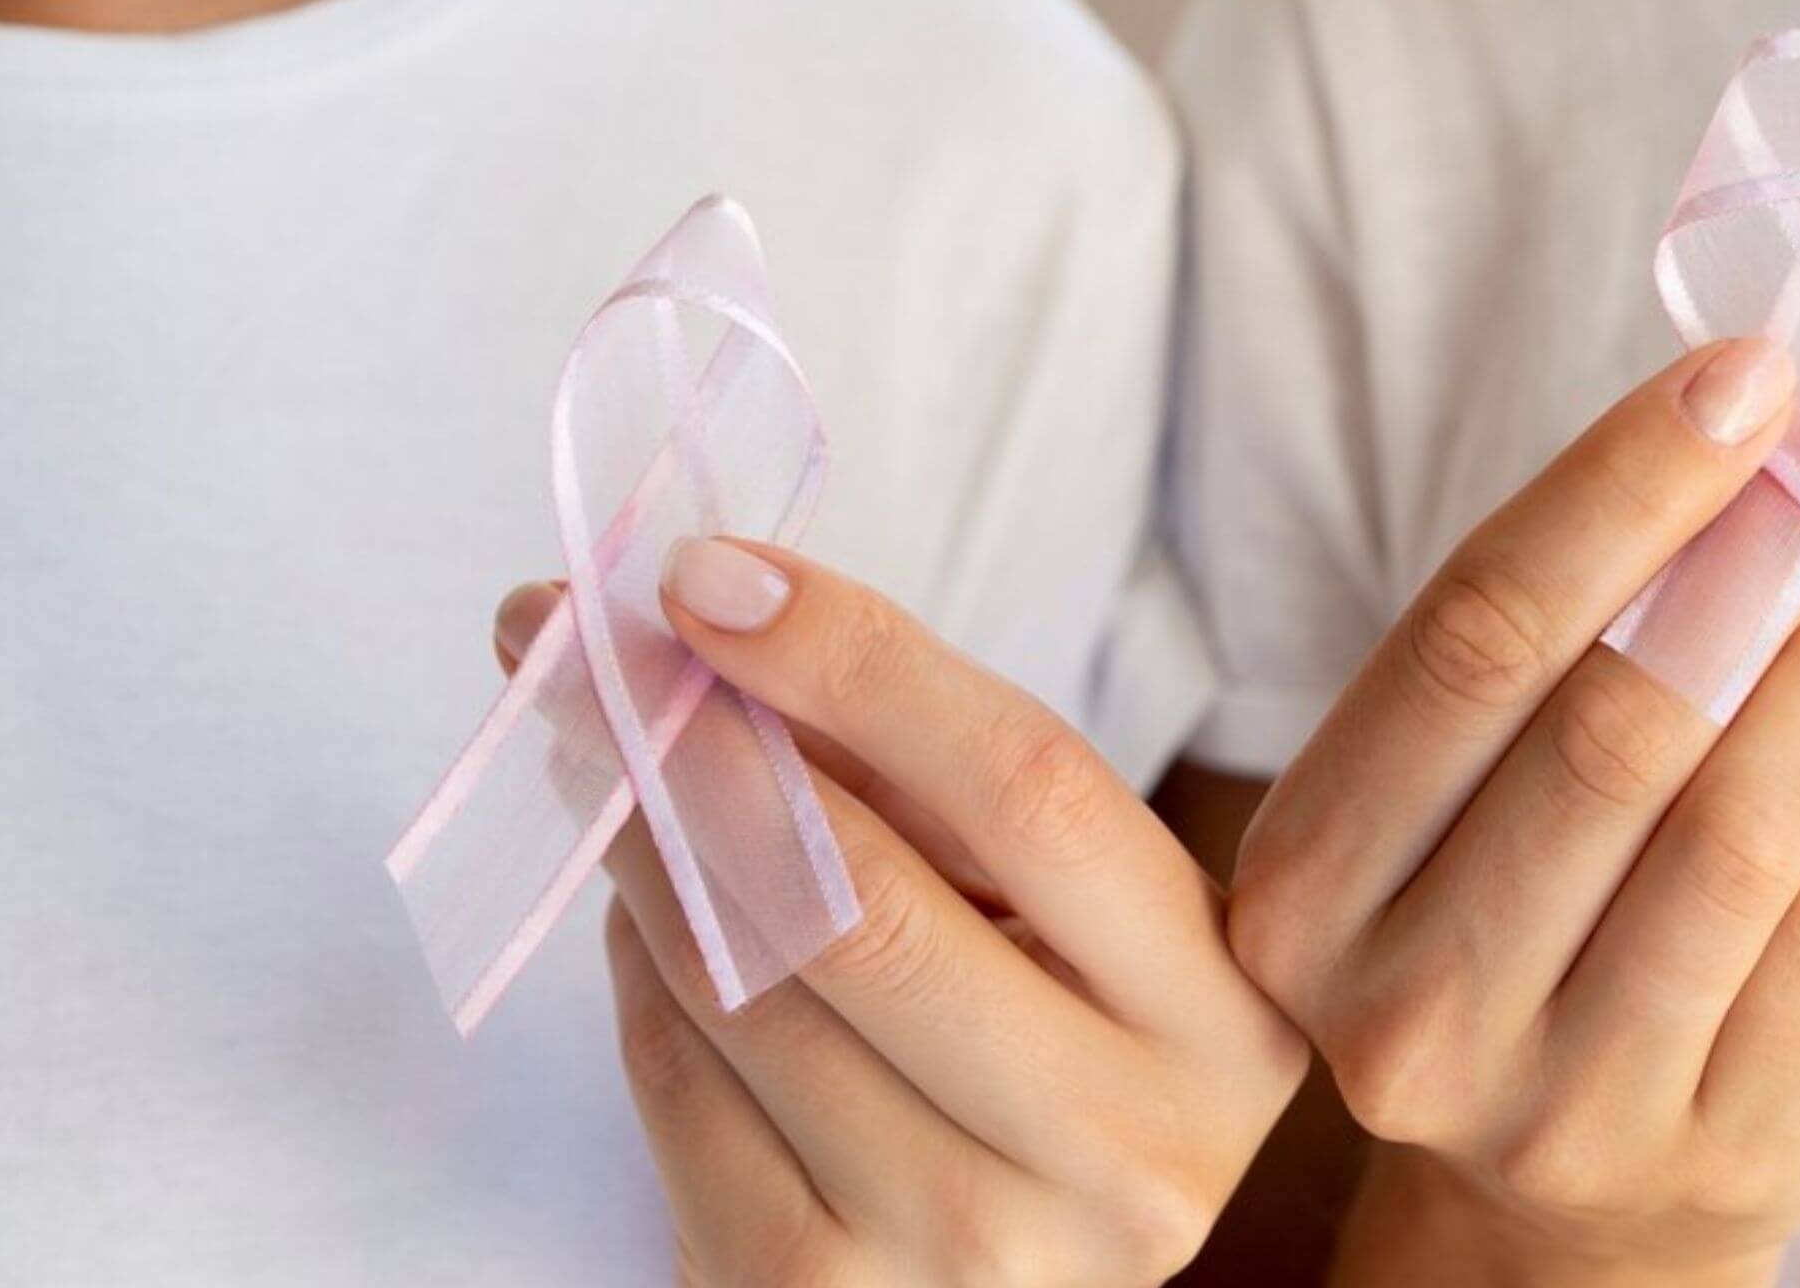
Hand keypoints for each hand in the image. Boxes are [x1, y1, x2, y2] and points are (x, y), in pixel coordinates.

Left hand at [494, 545, 1305, 1286]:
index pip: (1034, 792)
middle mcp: (1123, 1150)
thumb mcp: (1041, 912)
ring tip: (612, 768)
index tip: (710, 579)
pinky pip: (678, 1089)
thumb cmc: (1025, 1042)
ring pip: (747, 986)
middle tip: (580, 647)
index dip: (860, 664)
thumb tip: (703, 618)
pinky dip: (639, 978)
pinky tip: (651, 924)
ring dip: (643, 848)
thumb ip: (917, 778)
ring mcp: (975, 1250)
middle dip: (698, 749)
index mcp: (1219, 1018)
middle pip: (868, 900)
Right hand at [1224, 340, 1799, 1286]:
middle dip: (1749, 564)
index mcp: (1304, 889)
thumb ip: (1556, 633)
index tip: (1743, 378)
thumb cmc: (1502, 910)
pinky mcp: (1719, 1157)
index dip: (1619, 490)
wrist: (1555, 1193)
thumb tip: (1763, 429)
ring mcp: (1562, 1109)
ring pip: (1739, 834)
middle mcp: (1407, 1015)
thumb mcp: (1453, 783)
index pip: (1470, 642)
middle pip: (1611, 731)